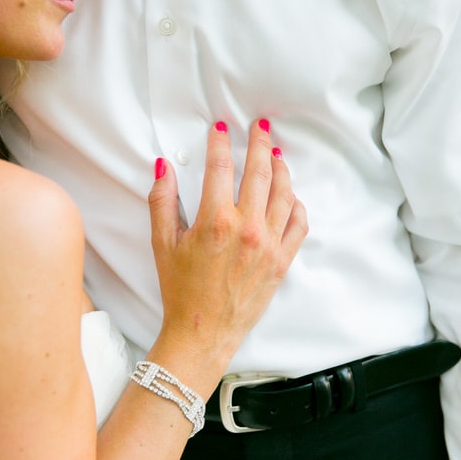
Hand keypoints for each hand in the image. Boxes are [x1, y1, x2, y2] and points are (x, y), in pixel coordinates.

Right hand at [148, 119, 306, 387]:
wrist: (203, 332)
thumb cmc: (180, 290)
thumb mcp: (162, 244)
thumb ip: (162, 201)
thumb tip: (164, 166)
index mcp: (215, 221)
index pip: (221, 166)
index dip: (220, 141)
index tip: (220, 128)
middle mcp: (247, 229)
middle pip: (260, 172)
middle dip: (259, 144)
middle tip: (259, 127)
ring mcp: (269, 245)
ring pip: (285, 194)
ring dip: (281, 169)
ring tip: (276, 154)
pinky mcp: (282, 261)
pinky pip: (298, 223)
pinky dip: (296, 204)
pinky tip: (289, 195)